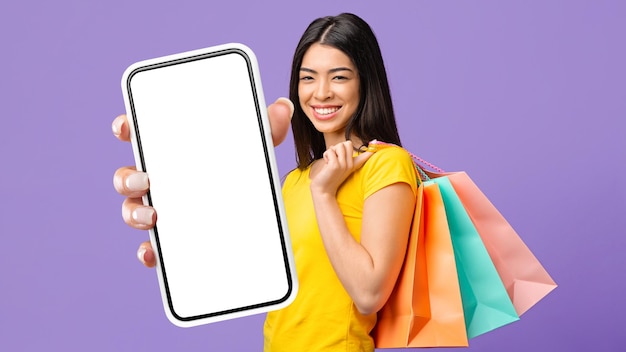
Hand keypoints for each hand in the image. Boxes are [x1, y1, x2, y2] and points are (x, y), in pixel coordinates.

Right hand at [112, 97, 293, 266]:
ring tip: (154, 217)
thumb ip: (268, 128)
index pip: (140, 135)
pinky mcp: (170, 238)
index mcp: (173, 152)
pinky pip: (151, 246)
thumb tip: (284, 106)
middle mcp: (160, 180)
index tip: (126, 128)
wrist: (252, 212)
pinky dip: (148, 251)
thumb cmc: (242, 169)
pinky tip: (154, 254)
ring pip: (133, 211)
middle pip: (128, 176)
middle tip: (145, 181)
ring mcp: (161, 209)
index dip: (127, 128)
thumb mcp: (256, 148)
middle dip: (127, 178)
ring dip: (134, 214)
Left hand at [309, 141, 372, 195]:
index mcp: (353, 164)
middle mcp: (350, 165)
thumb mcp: (341, 167)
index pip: (366, 155)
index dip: (372, 149)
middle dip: (338, 147)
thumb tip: (350, 146)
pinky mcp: (335, 165)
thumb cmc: (330, 176)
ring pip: (339, 145)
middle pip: (347, 143)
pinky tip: (326, 164)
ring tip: (329, 161)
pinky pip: (330, 151)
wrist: (323, 190)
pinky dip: (326, 155)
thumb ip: (345, 157)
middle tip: (334, 158)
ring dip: (331, 151)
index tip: (377, 143)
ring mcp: (343, 165)